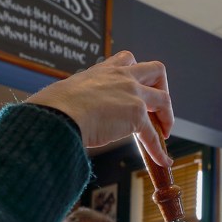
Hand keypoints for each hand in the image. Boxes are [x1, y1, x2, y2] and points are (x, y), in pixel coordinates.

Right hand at [26, 51, 173, 167]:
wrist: (58, 114)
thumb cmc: (53, 107)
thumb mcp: (67, 92)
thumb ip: (76, 98)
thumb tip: (60, 112)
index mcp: (104, 70)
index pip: (127, 60)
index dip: (137, 74)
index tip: (136, 89)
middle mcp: (121, 77)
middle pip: (156, 70)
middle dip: (161, 88)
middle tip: (156, 107)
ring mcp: (132, 95)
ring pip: (164, 99)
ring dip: (167, 117)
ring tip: (164, 133)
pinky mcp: (136, 117)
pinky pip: (154, 135)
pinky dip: (159, 150)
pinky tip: (162, 161)